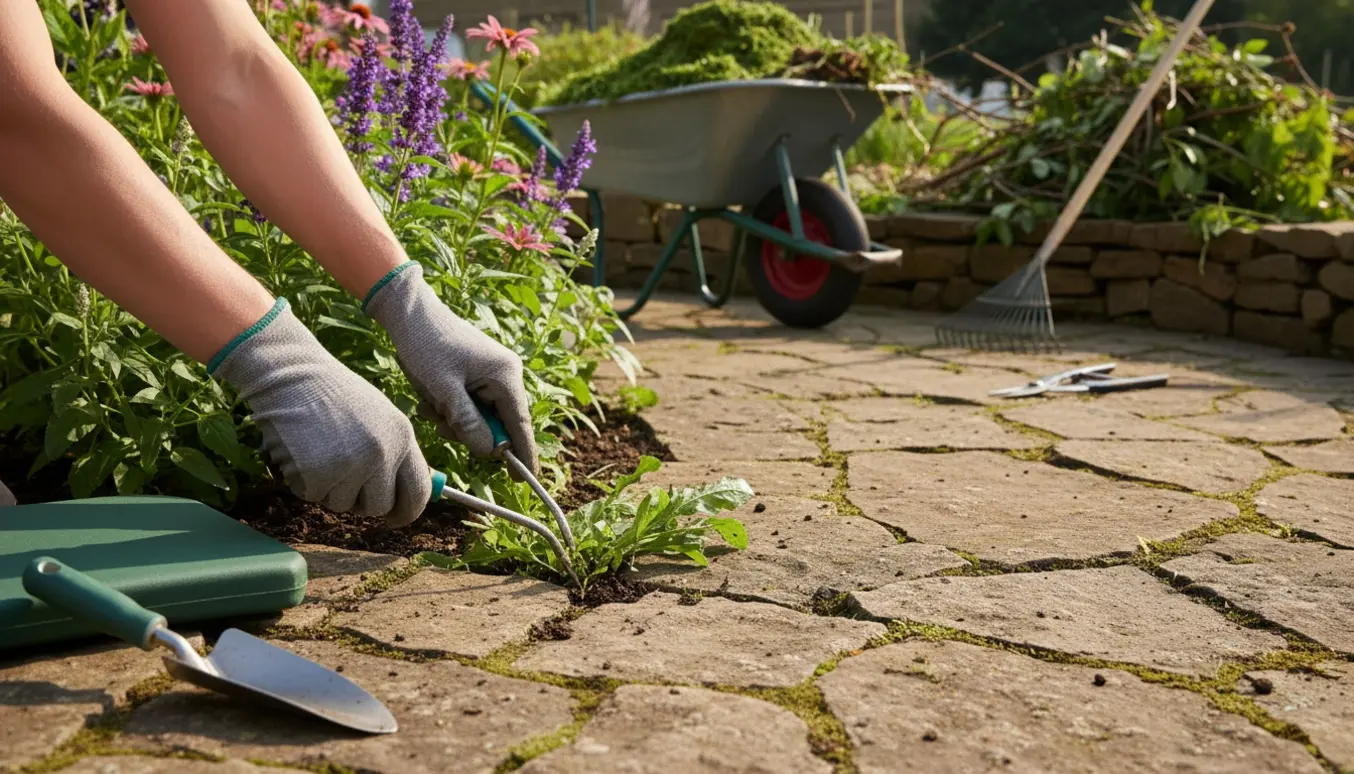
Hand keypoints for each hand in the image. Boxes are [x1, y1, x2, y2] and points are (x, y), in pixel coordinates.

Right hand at [212, 299, 431, 526]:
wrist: (291, 374)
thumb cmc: (333, 394)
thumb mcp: (379, 417)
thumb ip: (395, 452)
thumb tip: (406, 492)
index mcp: (403, 437)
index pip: (419, 492)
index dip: (407, 511)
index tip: (395, 518)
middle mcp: (382, 454)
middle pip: (379, 507)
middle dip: (361, 502)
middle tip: (344, 483)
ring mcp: (351, 466)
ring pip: (343, 505)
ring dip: (329, 489)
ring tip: (319, 451)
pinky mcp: (318, 475)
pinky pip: (313, 497)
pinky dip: (305, 482)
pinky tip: (302, 452)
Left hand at [364, 262, 538, 476]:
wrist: (408, 312)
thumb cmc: (426, 345)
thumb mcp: (443, 389)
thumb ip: (468, 423)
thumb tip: (491, 452)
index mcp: (505, 376)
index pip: (519, 424)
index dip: (522, 454)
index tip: (525, 480)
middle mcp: (505, 374)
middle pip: (497, 423)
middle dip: (469, 429)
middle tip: (442, 422)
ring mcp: (491, 373)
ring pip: (480, 416)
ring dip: (455, 419)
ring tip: (432, 403)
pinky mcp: (476, 373)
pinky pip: (469, 403)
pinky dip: (451, 407)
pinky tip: (432, 394)